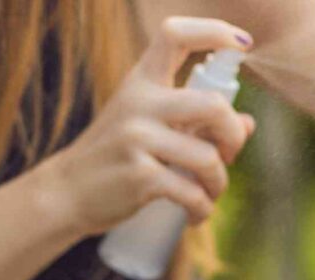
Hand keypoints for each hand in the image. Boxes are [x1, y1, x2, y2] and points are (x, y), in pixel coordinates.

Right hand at [32, 17, 254, 234]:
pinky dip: (202, 208)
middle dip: (233, 135)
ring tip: (209, 193)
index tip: (243, 43)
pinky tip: (197, 213)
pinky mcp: (140, 175)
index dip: (214, 31)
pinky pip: (192, 193)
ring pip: (208, 158)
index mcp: (142, 82)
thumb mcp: (149, 127)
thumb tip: (248, 123)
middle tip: (229, 154)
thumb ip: (196, 122)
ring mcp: (137, 138)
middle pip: (213, 105)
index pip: (175, 35)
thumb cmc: (116, 156)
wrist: (66, 193)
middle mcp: (139, 103)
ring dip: (218, 183)